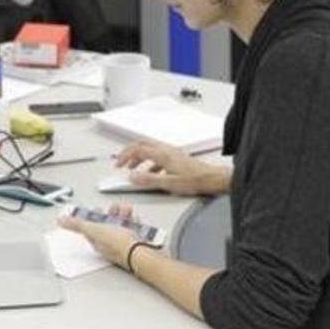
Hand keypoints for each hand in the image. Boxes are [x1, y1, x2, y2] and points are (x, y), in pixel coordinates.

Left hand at [58, 203, 139, 269]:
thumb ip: (77, 224)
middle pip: (107, 225)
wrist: (139, 252)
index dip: (92, 217)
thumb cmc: (118, 244)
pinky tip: (134, 218)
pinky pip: (133, 229)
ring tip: (126, 209)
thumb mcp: (93, 229)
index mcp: (97, 241)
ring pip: (121, 225)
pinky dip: (133, 221)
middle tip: (114, 207)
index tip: (96, 209)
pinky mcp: (135, 242)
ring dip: (123, 214)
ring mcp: (123, 243)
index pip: (90, 228)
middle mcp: (109, 244)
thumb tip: (61, 221)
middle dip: (110, 213)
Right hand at [114, 142, 229, 195]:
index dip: (125, 155)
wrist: (211, 178)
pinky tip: (150, 174)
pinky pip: (158, 157)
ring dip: (138, 158)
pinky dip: (149, 163)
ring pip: (150, 150)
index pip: (138, 149)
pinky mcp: (176, 158)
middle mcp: (166, 151)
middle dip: (129, 153)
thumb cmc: (195, 180)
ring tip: (132, 168)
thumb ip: (148, 180)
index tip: (118, 164)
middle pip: (142, 145)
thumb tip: (133, 177)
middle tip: (121, 162)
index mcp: (162, 155)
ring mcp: (172, 153)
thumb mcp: (168, 183)